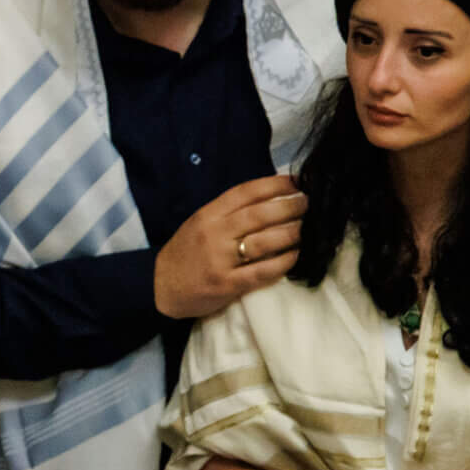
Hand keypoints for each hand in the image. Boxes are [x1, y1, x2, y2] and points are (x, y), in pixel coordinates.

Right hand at [153, 174, 306, 318]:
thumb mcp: (200, 223)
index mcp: (208, 215)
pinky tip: (296, 256)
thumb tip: (273, 197)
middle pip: (259, 215)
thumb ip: (230, 212)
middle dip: (290, 207)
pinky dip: (283, 262)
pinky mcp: (226, 285)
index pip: (245, 192)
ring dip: (292, 234)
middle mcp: (213, 234)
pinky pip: (261, 271)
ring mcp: (219, 260)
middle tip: (309, 205)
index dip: (275, 185)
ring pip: (264, 242)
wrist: (159, 287)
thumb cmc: (187, 253)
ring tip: (308, 230)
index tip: (298, 182)